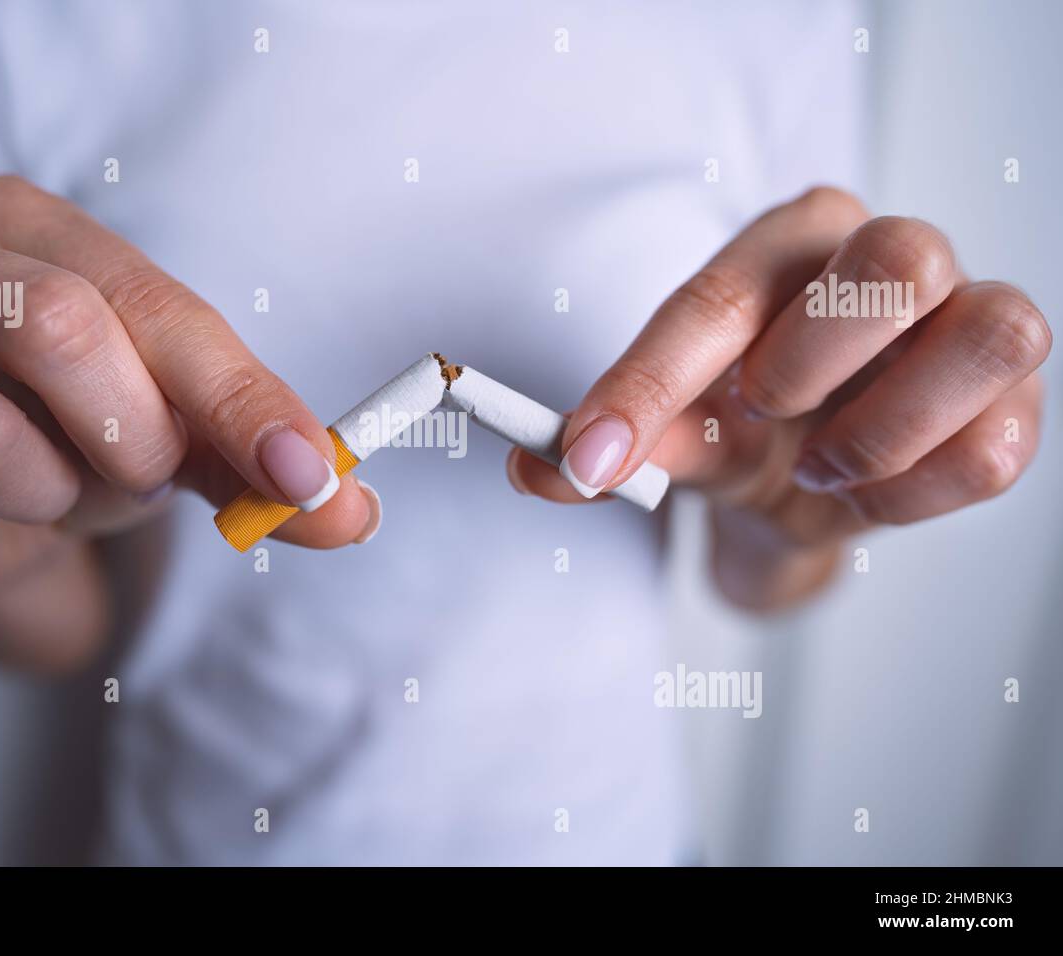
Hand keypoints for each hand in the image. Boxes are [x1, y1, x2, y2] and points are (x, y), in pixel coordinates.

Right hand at [0, 176, 375, 666]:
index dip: (239, 401)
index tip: (305, 479)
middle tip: (131, 477)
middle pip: (55, 331)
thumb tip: (349, 508)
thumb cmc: (64, 428)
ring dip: (42, 501)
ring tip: (41, 492)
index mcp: (31, 222)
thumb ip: (254, 457)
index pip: (154, 305)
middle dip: (124, 443)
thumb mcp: (171, 426)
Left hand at [509, 187, 1049, 606]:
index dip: (648, 382)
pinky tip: (870, 494)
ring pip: (992, 333)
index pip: (721, 296)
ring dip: (884, 432)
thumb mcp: (674, 428)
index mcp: (791, 240)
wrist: (809, 479)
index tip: (591, 457)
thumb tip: (541, 468)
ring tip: (821, 465)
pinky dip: (917, 492)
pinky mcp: (1015, 400)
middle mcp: (896, 257)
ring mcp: (973, 320)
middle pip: (898, 258)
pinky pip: (997, 448)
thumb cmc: (743, 424)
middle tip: (763, 416)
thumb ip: (617, 440)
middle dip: (815, 359)